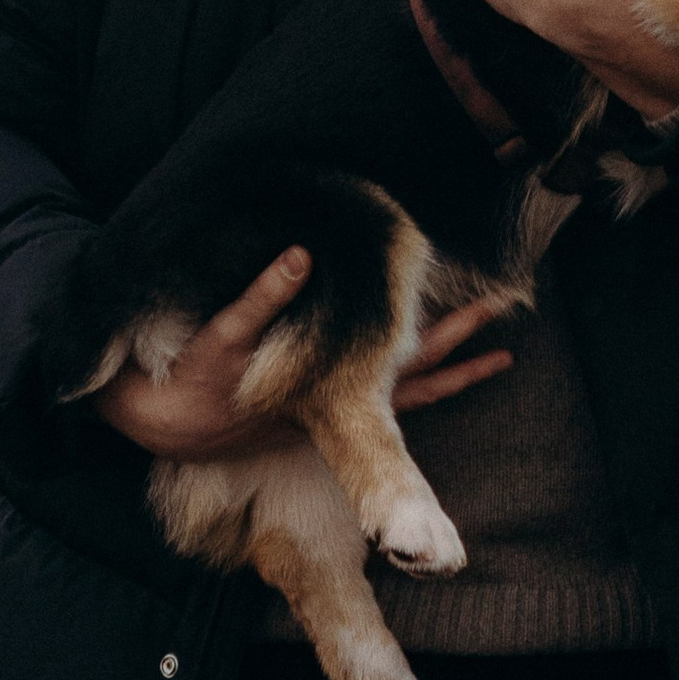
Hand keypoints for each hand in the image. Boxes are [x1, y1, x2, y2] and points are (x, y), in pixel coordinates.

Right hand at [96, 262, 516, 465]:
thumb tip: (301, 254)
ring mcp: (334, 403)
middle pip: (421, 369)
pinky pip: (382, 389)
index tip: (495, 310)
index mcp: (333, 384)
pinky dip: (414, 376)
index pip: (408, 357)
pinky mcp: (321, 400)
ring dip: (452, 366)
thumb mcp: (223, 336)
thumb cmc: (196, 380)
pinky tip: (427, 360)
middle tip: (511, 308)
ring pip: (409, 387)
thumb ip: (261, 297)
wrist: (167, 425)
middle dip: (466, 340)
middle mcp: (343, 399)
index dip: (452, 334)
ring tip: (499, 354)